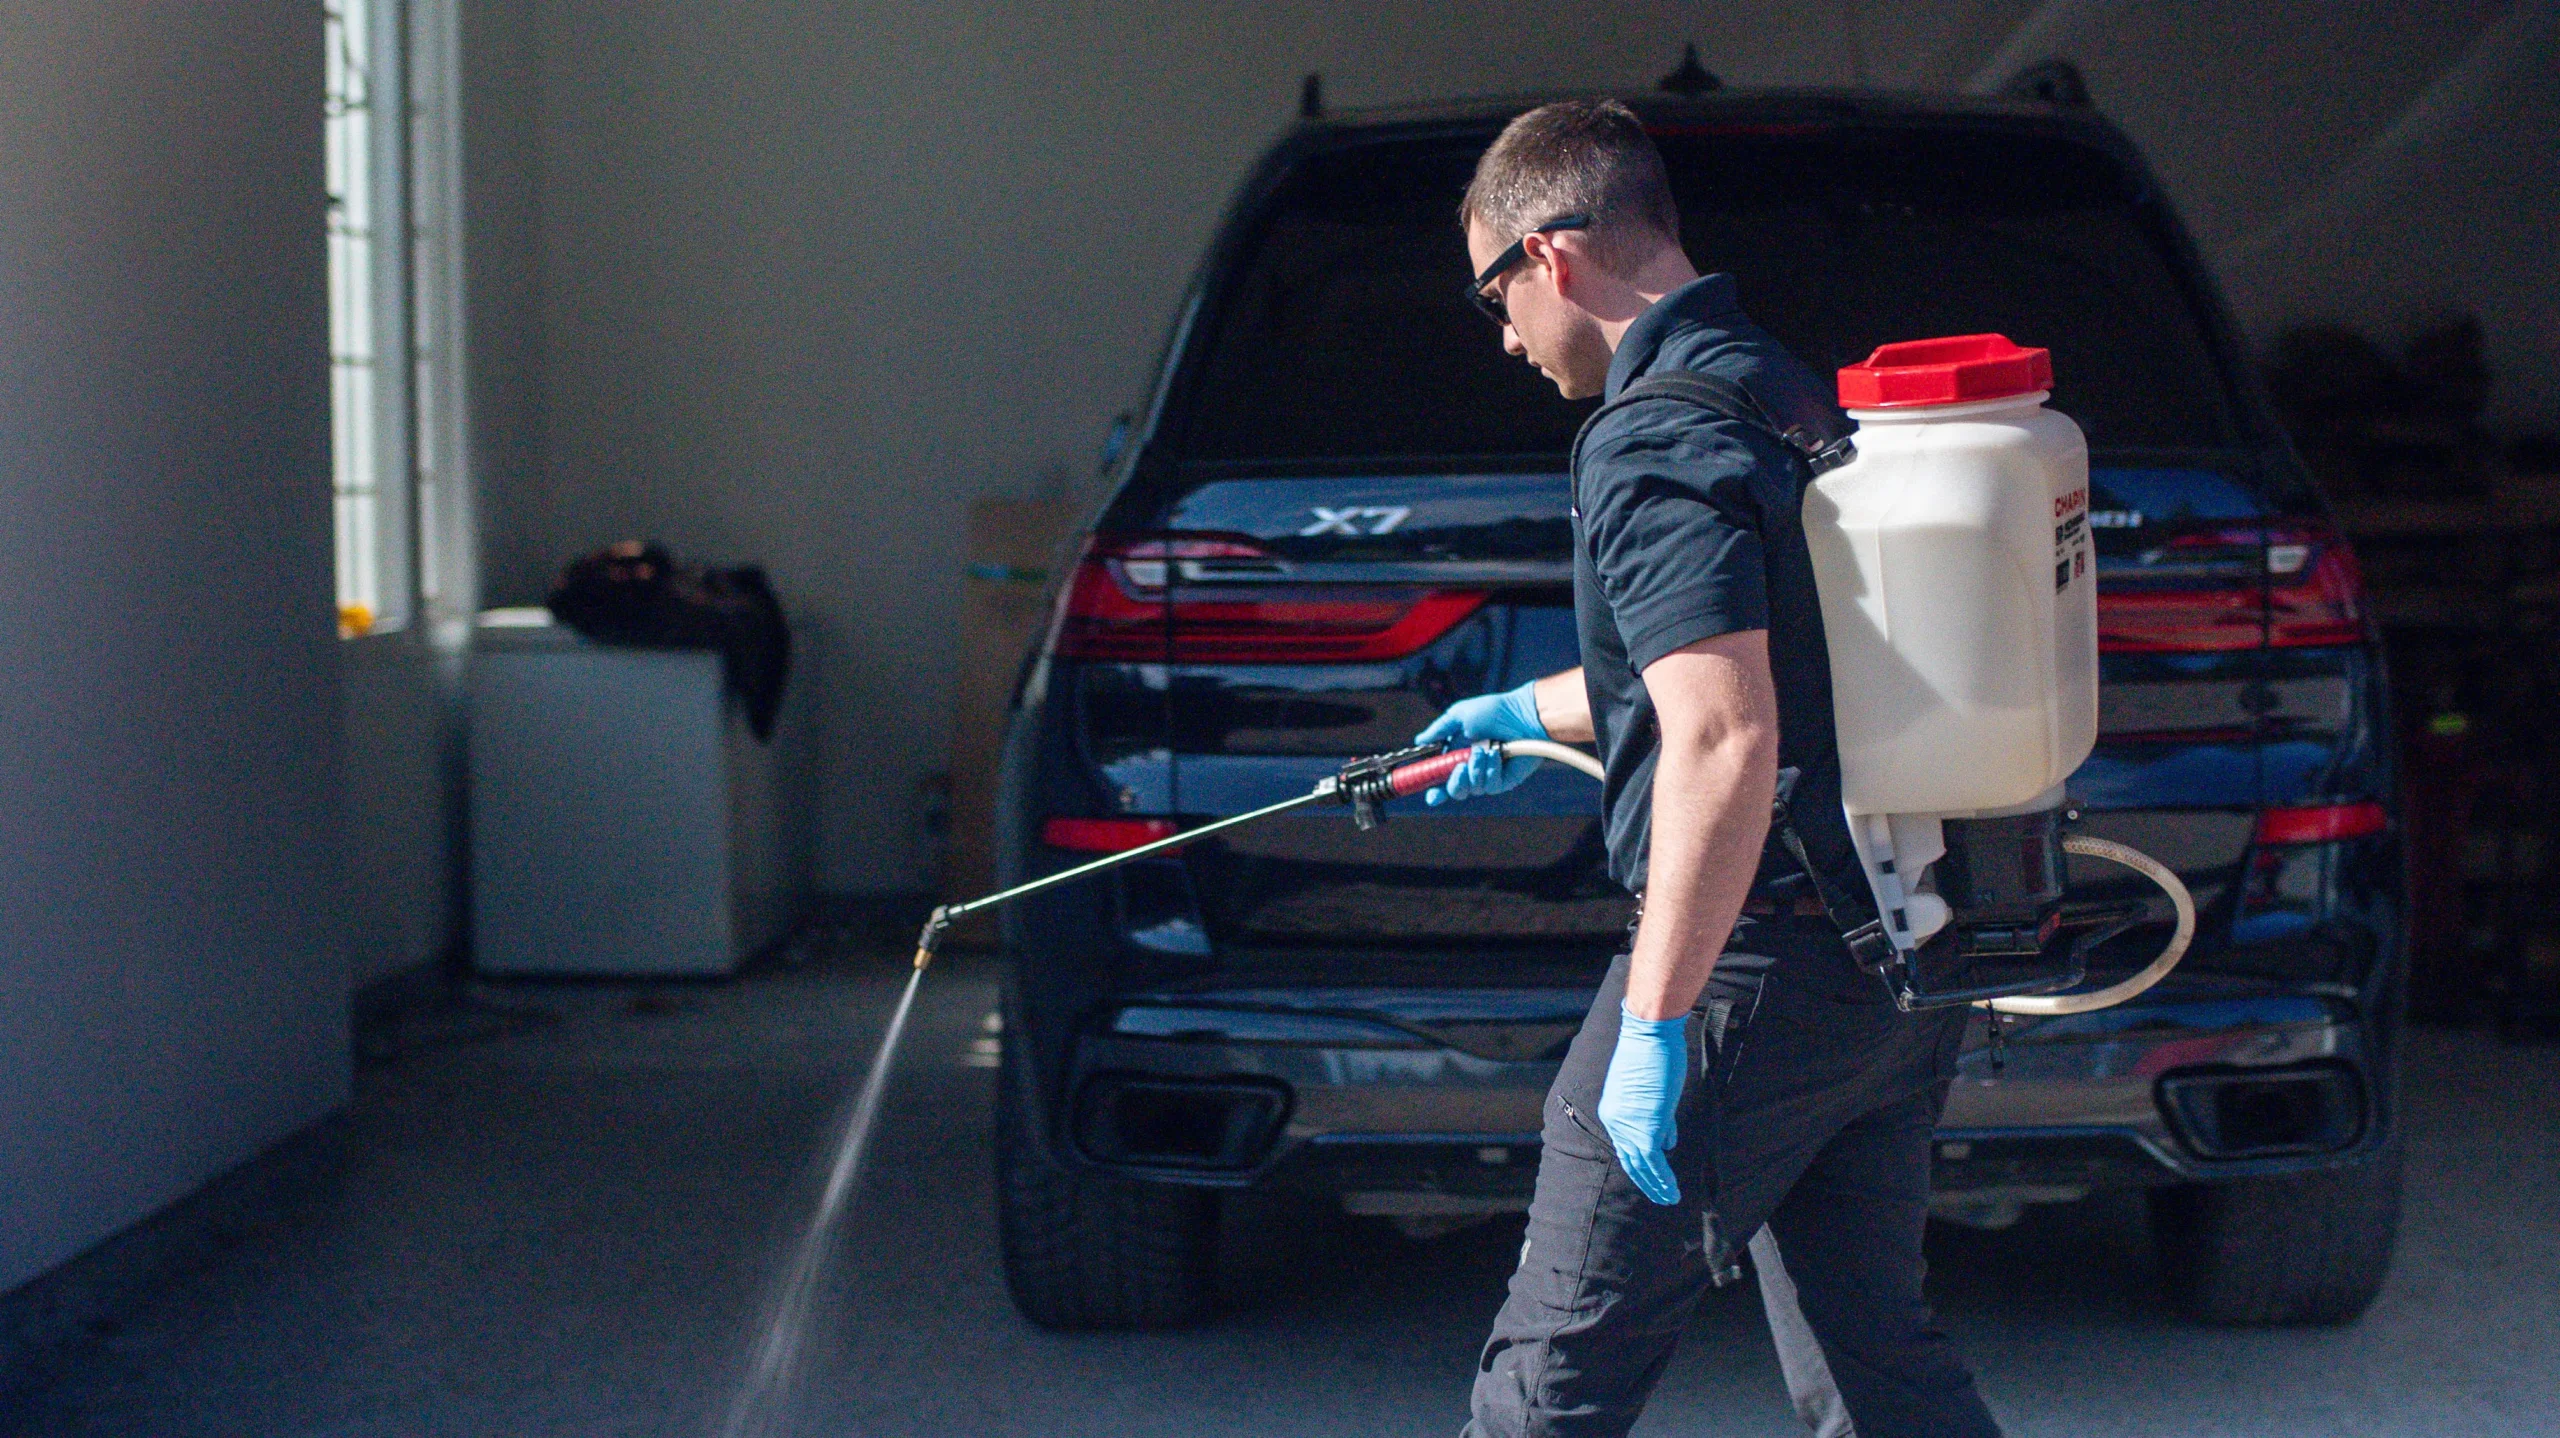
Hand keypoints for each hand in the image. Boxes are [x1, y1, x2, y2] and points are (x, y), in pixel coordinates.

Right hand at [1413, 682, 1546, 803]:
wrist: (1523, 715)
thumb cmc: (1494, 711)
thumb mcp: (1460, 715)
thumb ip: (1439, 730)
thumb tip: (1419, 741)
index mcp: (1456, 754)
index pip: (1440, 778)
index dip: (1434, 790)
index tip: (1431, 795)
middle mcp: (1470, 768)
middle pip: (1455, 791)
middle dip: (1454, 782)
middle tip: (1460, 766)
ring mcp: (1487, 775)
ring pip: (1472, 789)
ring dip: (1476, 769)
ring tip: (1485, 749)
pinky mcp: (1504, 780)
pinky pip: (1490, 786)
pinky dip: (1491, 770)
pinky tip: (1497, 755)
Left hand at [1595, 1007, 1686, 1204]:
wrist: (1649, 1035)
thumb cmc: (1652, 1052)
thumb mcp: (1651, 1088)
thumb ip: (1658, 1118)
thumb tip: (1668, 1143)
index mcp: (1612, 1112)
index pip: (1626, 1146)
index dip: (1641, 1164)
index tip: (1654, 1175)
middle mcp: (1616, 1123)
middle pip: (1630, 1161)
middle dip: (1646, 1182)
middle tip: (1661, 1197)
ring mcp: (1629, 1127)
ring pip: (1642, 1167)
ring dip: (1658, 1187)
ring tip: (1670, 1200)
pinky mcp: (1646, 1129)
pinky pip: (1654, 1162)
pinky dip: (1664, 1180)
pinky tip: (1674, 1191)